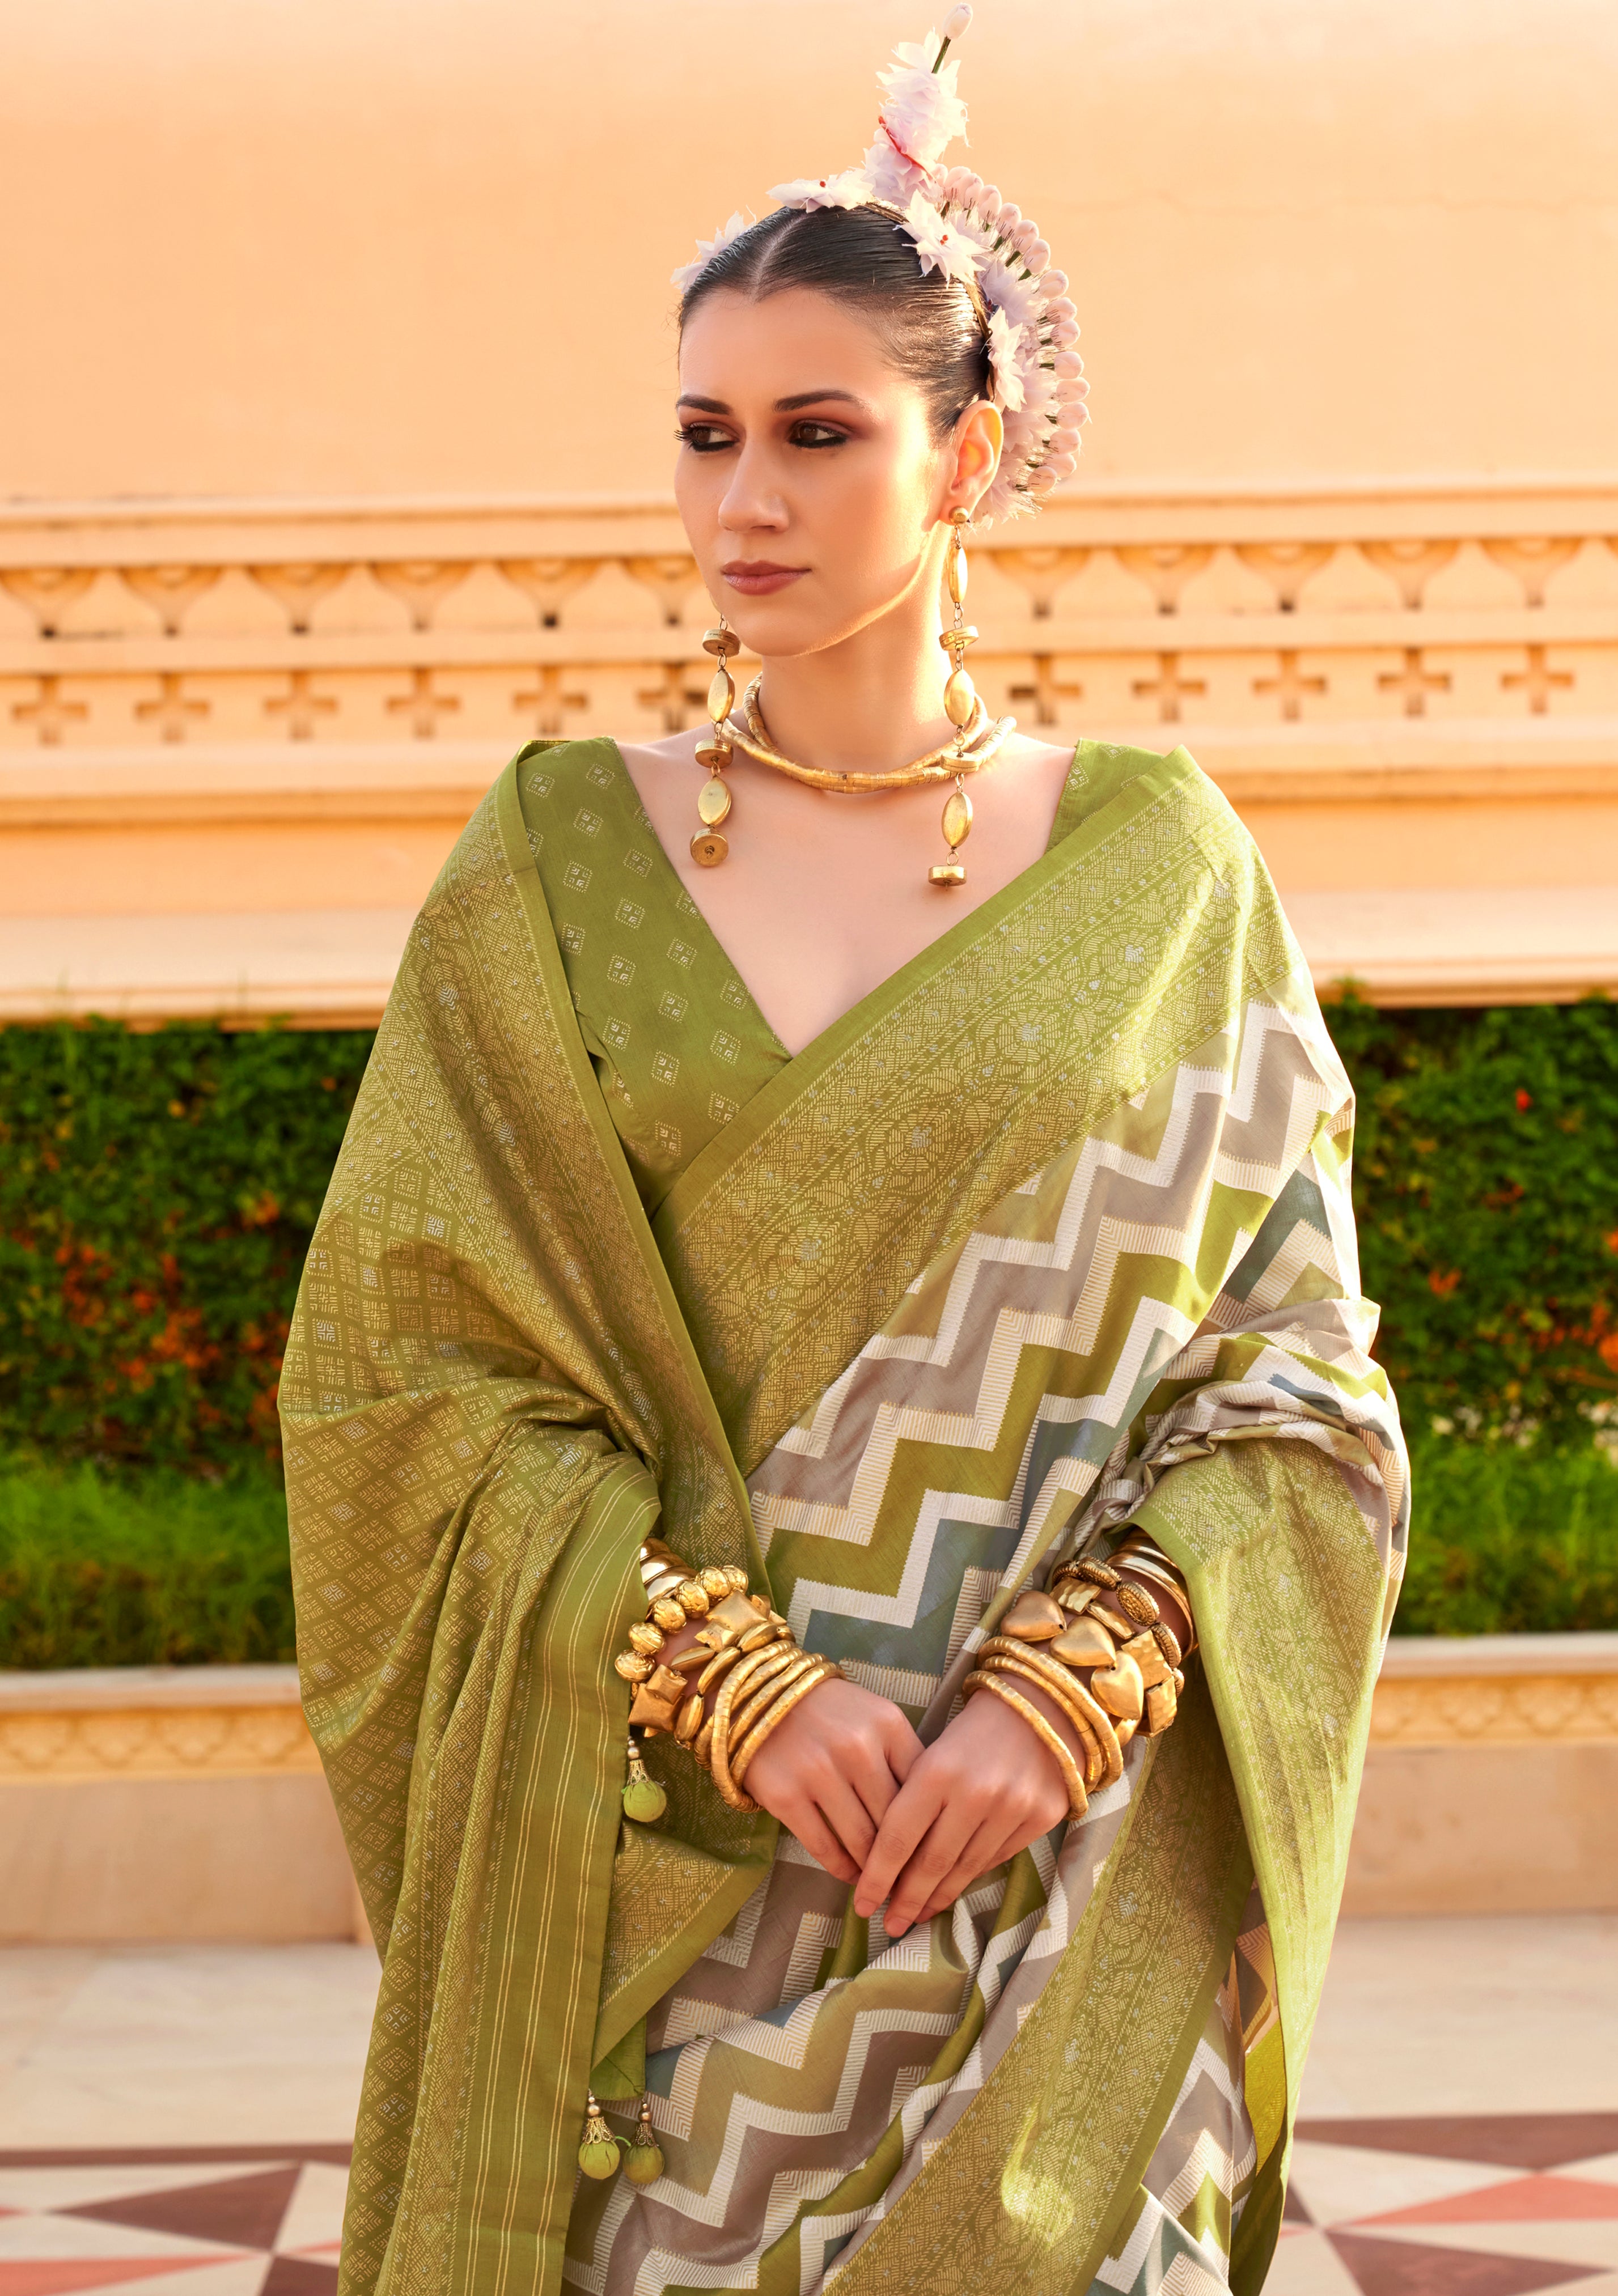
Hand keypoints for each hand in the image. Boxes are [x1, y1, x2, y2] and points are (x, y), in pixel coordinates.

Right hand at [743, 1677, 923, 1884]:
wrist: (760, 1698)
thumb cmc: (829, 1712)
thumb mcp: (875, 1717)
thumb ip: (901, 1757)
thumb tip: (927, 1818)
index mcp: (888, 1726)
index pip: (921, 1790)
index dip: (929, 1828)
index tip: (930, 1852)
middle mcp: (857, 1748)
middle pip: (894, 1820)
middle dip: (905, 1858)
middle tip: (910, 1881)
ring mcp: (819, 1772)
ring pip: (862, 1839)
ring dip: (874, 1870)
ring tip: (882, 1883)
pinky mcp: (786, 1795)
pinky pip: (824, 1846)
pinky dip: (842, 1869)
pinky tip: (851, 1876)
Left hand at [854, 1681, 1076, 1935]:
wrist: (1040, 1707)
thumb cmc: (972, 1729)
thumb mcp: (932, 1753)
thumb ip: (912, 1800)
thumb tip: (886, 1861)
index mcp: (937, 1770)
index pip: (898, 1837)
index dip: (878, 1877)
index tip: (862, 1903)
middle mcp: (975, 1793)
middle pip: (931, 1863)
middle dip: (906, 1899)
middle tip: (888, 1925)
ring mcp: (1011, 1808)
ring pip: (965, 1868)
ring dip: (937, 1896)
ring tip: (916, 1914)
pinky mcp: (1040, 1818)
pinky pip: (996, 1859)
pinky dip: (970, 1876)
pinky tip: (953, 1888)